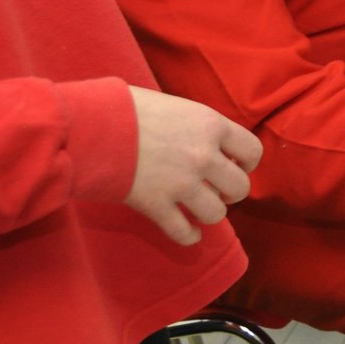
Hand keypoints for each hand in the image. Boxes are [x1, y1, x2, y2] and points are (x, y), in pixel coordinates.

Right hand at [124, 87, 262, 245]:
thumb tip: (213, 143)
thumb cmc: (129, 108)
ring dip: (209, 213)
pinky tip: (188, 233)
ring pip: (216, 214)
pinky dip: (188, 236)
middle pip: (240, 188)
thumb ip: (199, 126)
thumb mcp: (176, 107)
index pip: (253, 151)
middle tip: (217, 189)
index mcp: (211, 126)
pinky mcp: (156, 205)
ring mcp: (181, 183)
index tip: (235, 164)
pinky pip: (184, 232)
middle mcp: (203, 156)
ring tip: (199, 207)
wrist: (90, 125)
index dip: (247, 162)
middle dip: (231, 192)